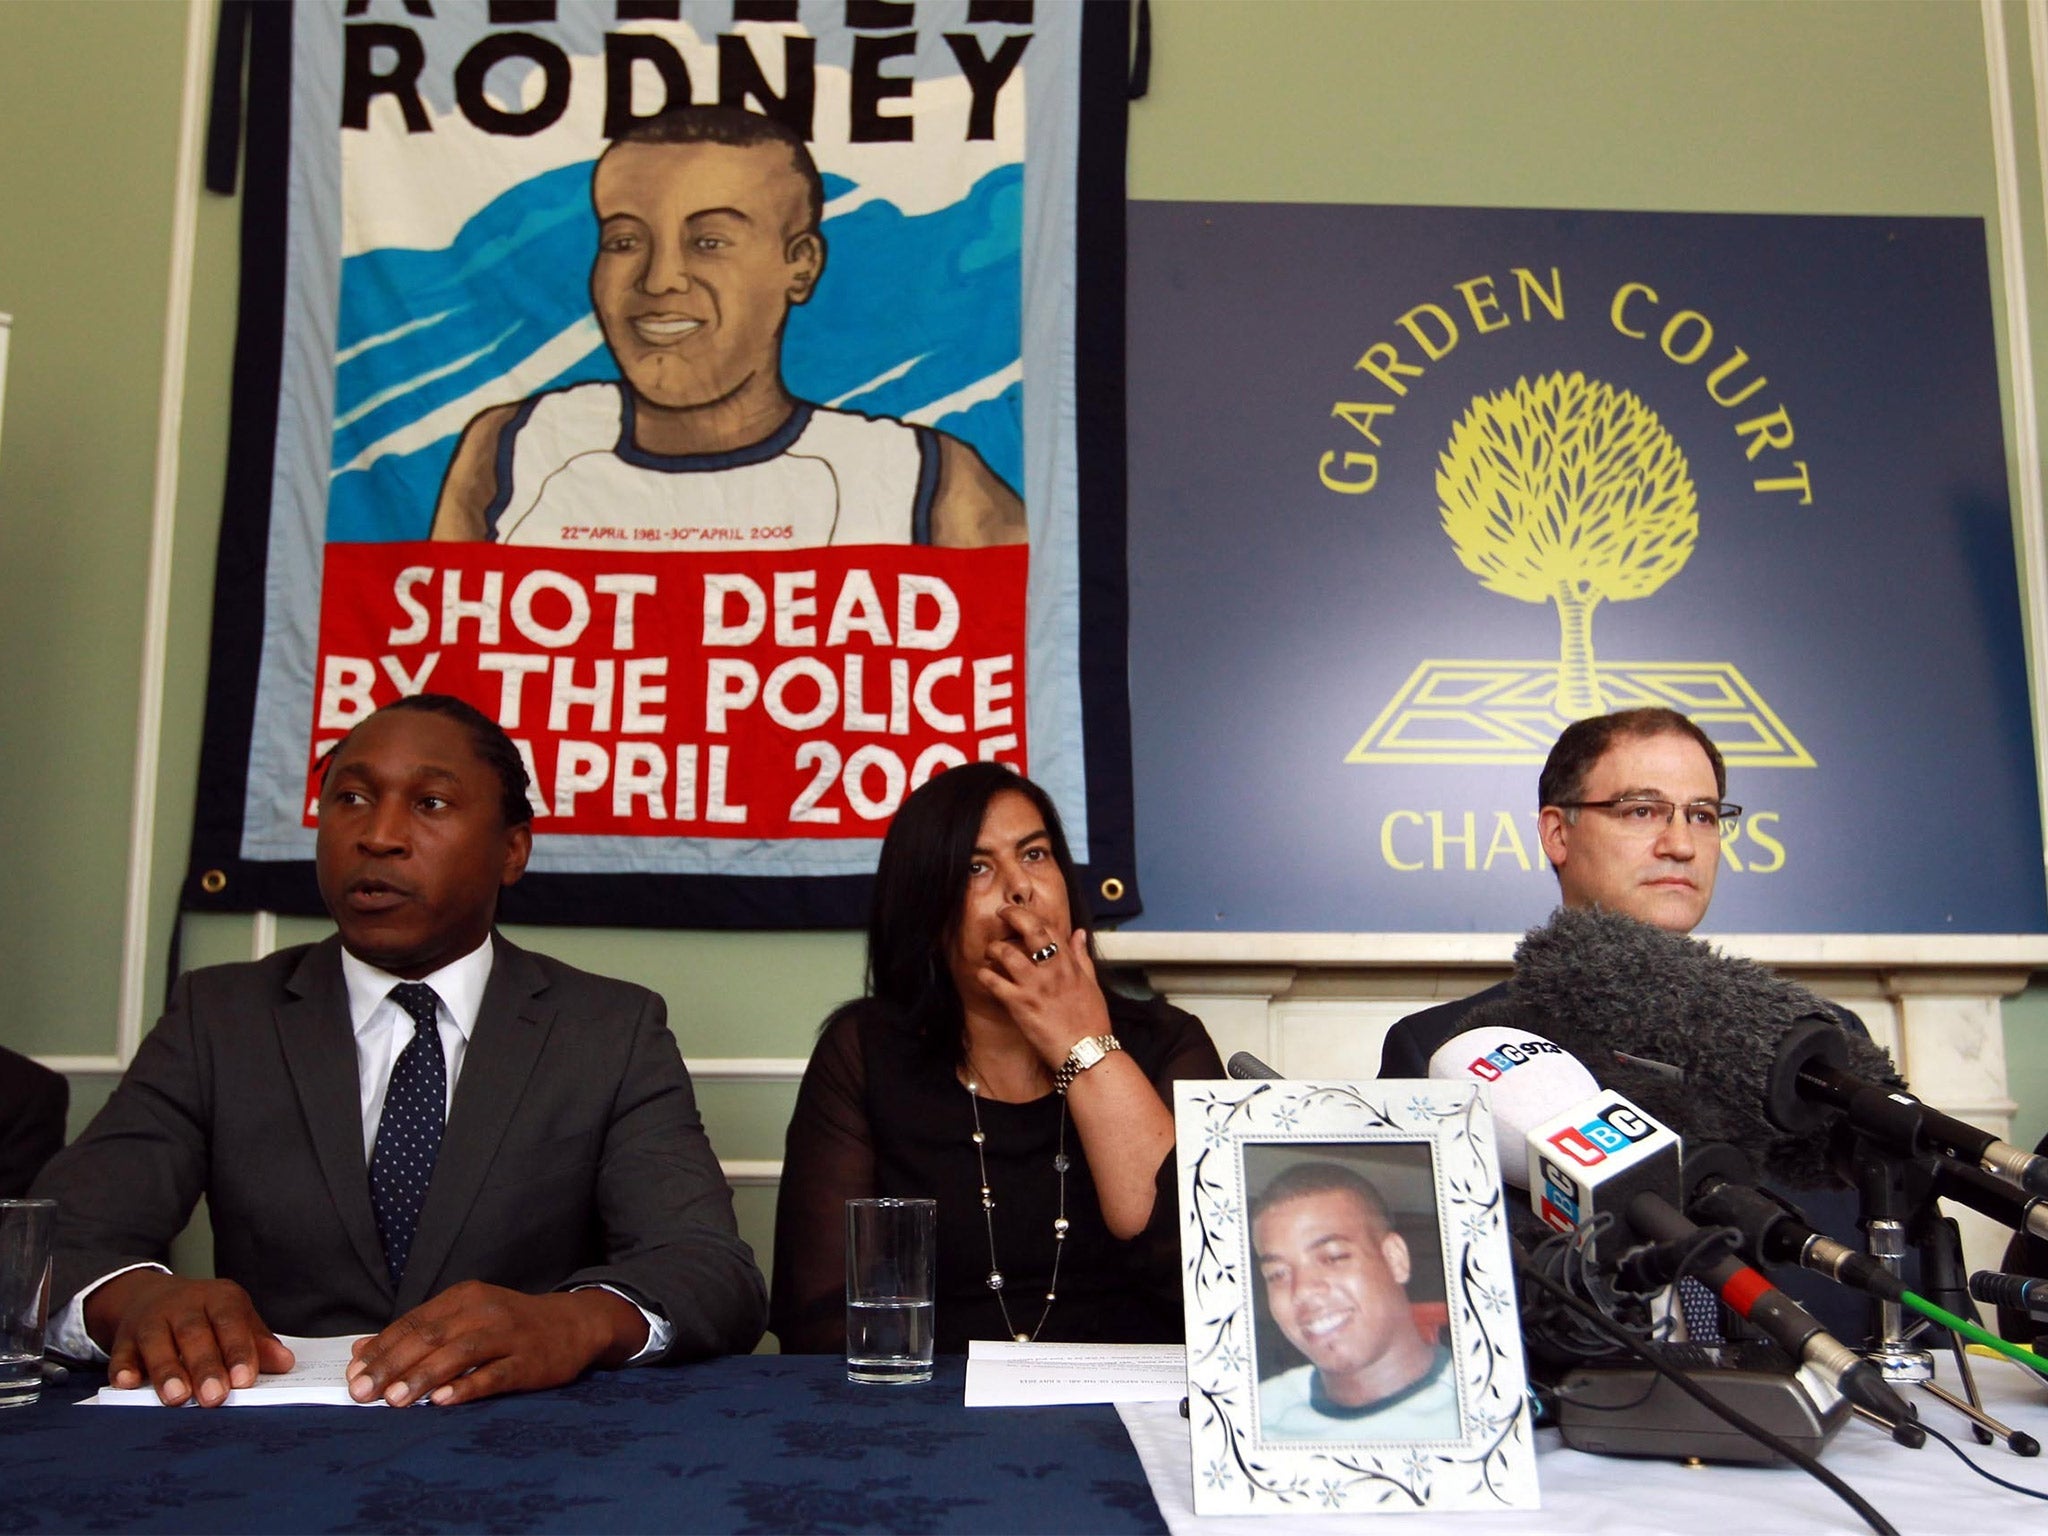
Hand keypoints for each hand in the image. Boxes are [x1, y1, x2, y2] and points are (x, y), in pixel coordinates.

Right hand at [89, 1271, 294, 1406]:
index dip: (238, 1351)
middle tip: (215, 1397)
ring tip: (177, 1398)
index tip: (245, 1380)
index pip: (231, 1322)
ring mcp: (151, 1320)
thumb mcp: (235, 1319)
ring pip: (157, 1343)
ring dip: (167, 1370)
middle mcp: (184, 1305)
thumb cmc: (205, 1316)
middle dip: (205, 1367)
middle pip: (194, 1334)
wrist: (149, 1296)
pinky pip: (121, 1353)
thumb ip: (257, 1342)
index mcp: (219, 1298)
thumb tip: (285, 1364)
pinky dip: (123, 1368)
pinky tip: (128, 1384)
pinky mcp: (124, 1338)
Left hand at [346, 1281, 646, 1405]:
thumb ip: (418, 1333)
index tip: (353, 1374)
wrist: (575, 1323)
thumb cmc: (510, 1325)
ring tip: (393, 1400)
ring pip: (459, 1354)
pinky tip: (444, 1401)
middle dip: (392, 1366)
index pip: (414, 1322)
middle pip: (431, 1337)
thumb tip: (361, 1350)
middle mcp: (484, 1311)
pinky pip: (495, 1373)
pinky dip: (467, 1386)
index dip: (382, 1348)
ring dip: (423, 1378)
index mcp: (464, 1298)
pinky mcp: (529, 1360)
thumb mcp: (465, 1318)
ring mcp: (509, 1335)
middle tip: (362, 1392)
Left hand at [977, 907, 1111, 1067]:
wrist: (1085, 1052)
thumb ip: (1082, 957)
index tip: (1022, 915)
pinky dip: (985, 975)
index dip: (1033, 917)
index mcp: (1070, 964)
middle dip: (1013, 915)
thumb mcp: (1092, 984)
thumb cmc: (1091, 1020)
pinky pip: (995, 983)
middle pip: (1030, 930)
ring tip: (990, 951)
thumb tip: (1080, 933)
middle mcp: (1052, 970)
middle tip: (1001, 913)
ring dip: (994, 948)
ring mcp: (1034, 986)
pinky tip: (984, 975)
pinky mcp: (1019, 1005)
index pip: (1050, 928)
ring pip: (1007, 953)